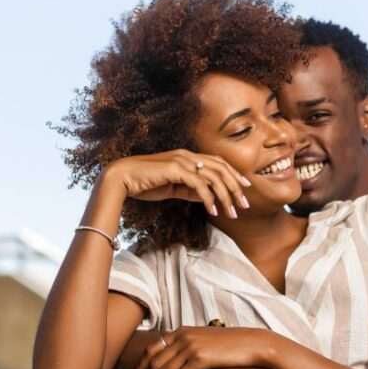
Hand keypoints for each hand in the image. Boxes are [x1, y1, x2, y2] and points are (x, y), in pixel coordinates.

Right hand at [106, 149, 250, 217]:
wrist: (122, 179)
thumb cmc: (144, 184)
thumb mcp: (173, 188)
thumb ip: (190, 190)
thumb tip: (208, 197)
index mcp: (188, 157)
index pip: (218, 163)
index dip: (234, 175)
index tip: (245, 189)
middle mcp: (188, 155)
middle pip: (221, 168)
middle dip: (235, 187)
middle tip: (245, 204)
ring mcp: (182, 161)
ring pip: (214, 177)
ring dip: (225, 196)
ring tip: (232, 212)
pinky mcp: (175, 169)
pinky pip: (199, 185)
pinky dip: (209, 199)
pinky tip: (213, 211)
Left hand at [133, 327, 274, 368]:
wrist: (253, 344)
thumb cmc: (230, 346)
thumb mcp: (204, 339)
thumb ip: (187, 345)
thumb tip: (173, 359)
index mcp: (180, 331)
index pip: (151, 349)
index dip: (141, 367)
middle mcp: (182, 337)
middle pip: (154, 363)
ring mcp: (190, 347)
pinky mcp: (200, 358)